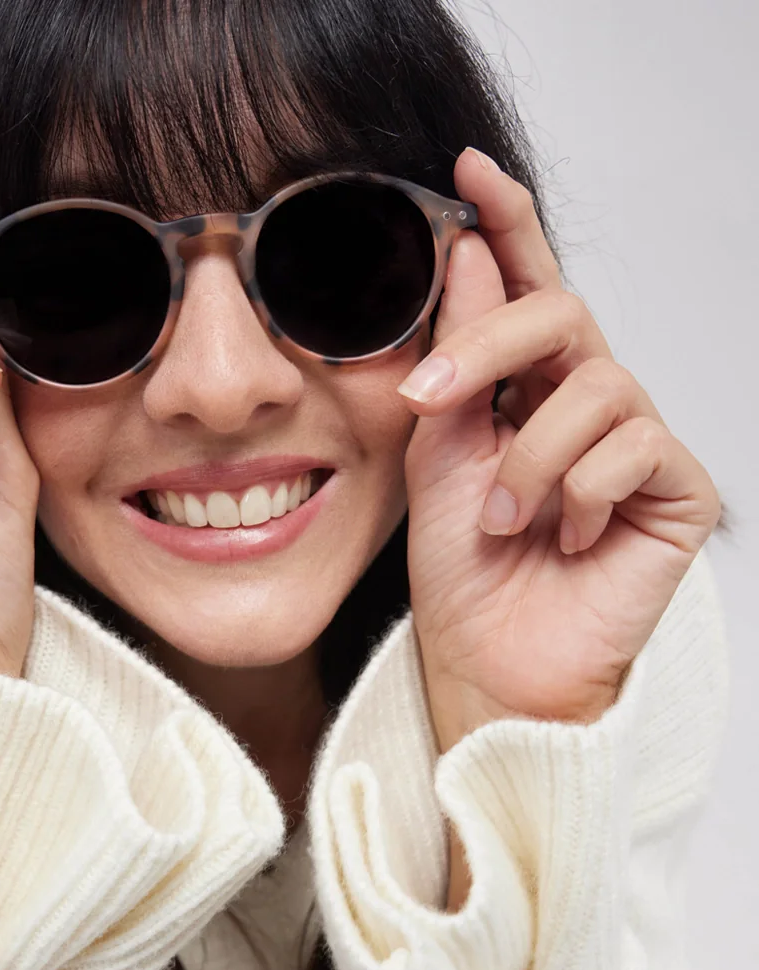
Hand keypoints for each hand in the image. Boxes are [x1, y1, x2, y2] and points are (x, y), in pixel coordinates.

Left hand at [398, 147, 722, 755]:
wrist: (489, 663)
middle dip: (490, 345)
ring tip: (500, 521)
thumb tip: (470, 254)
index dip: (506, 222)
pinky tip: (568, 541)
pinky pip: (634, 447)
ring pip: (596, 387)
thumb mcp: (436, 455)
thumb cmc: (462, 570)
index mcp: (527, 388)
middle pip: (563, 313)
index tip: (463, 169)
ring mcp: (638, 442)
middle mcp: (588, 402)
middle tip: (429, 397)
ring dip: (527, 460)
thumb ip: (457, 362)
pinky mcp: (678, 488)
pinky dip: (580, 496)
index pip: (526, 288)